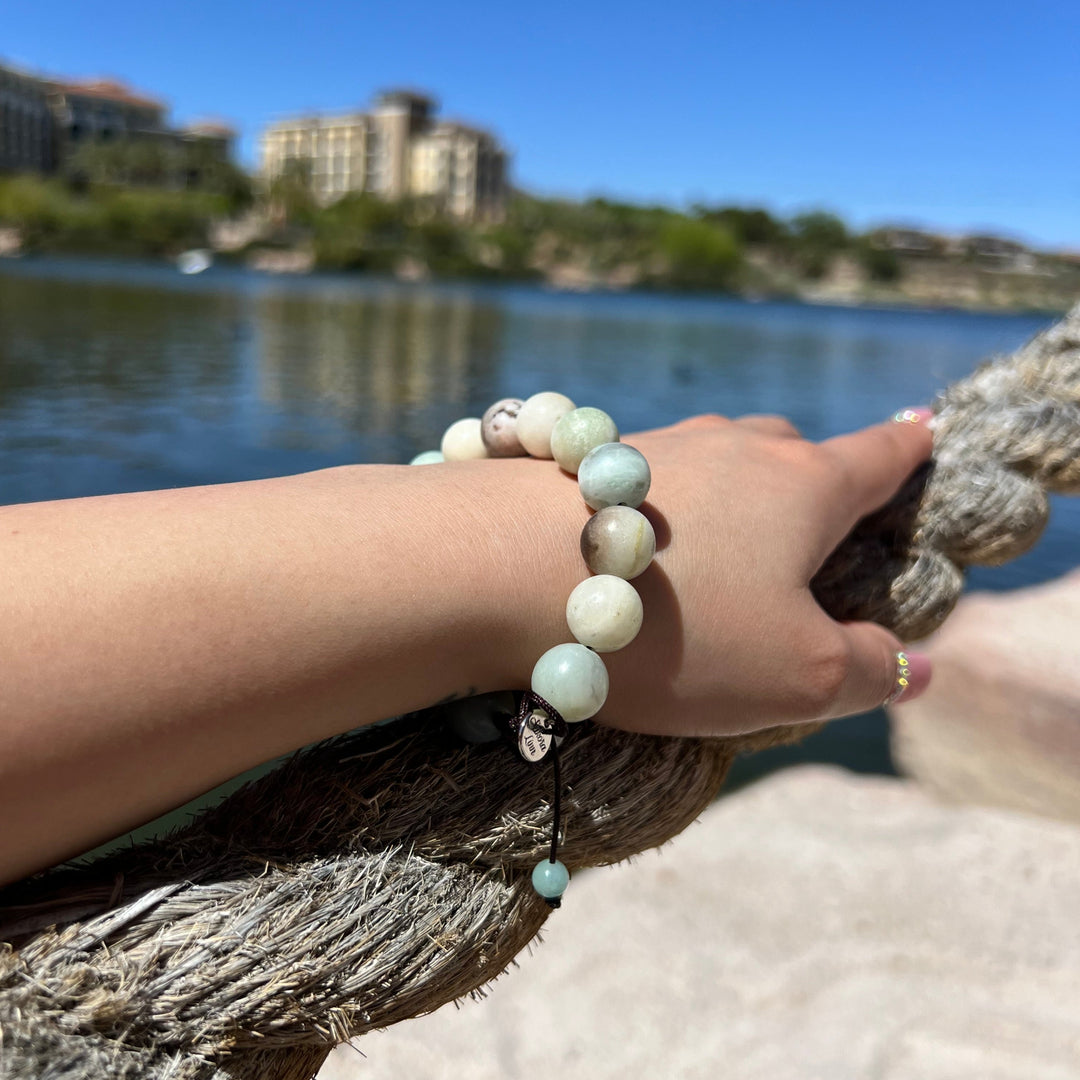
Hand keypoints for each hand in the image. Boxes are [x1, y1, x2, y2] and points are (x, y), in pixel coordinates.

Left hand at [565, 411, 932, 736]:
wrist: (501, 571)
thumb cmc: (670, 627)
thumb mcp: (793, 677)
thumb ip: (867, 670)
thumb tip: (913, 662)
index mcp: (801, 486)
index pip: (878, 457)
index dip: (909, 450)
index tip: (926, 430)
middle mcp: (731, 449)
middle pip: (792, 449)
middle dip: (815, 478)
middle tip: (818, 521)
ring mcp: (653, 450)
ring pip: (715, 459)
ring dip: (732, 498)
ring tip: (726, 549)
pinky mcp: (584, 468)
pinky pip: (648, 484)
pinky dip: (664, 516)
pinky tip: (638, 559)